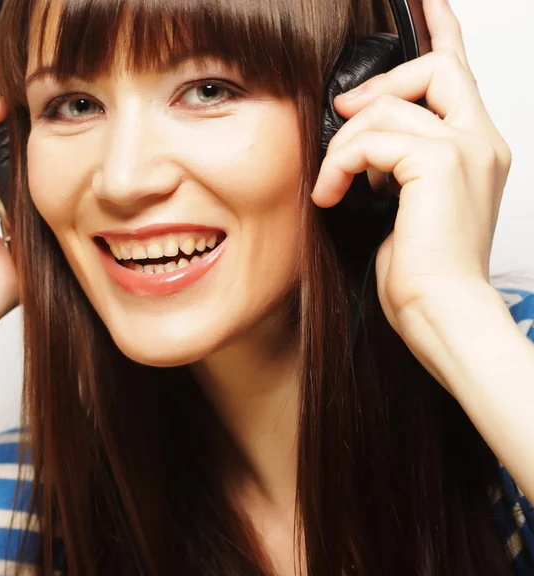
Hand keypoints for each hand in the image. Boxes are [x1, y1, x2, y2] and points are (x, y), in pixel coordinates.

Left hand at [311, 0, 510, 353]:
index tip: (426, 2)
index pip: (460, 74)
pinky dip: (340, 164)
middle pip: (433, 68)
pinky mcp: (440, 164)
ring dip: (345, 144)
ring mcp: (466, 148)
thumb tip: (360, 143)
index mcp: (477, 151)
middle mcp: (481, 142)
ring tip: (331, 185)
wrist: (439, 310)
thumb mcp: (405, 209)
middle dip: (381, 84)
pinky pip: (371, 138)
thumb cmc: (423, 272)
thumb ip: (394, 166)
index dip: (441, 32)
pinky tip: (330, 195)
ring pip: (389, 107)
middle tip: (342, 112)